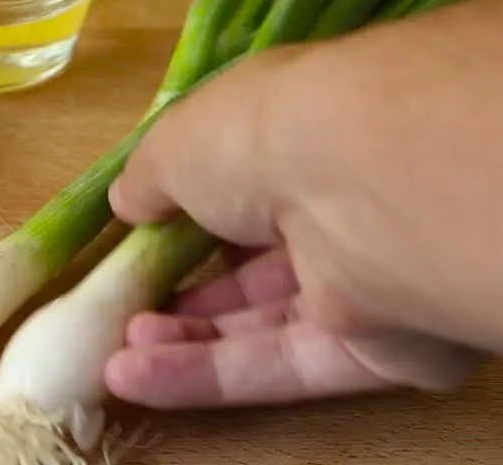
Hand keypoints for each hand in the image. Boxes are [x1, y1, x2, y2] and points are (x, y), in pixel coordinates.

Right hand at [104, 47, 481, 409]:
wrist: (367, 187)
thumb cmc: (266, 136)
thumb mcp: (178, 141)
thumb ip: (152, 175)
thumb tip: (130, 200)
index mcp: (309, 128)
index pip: (254, 171)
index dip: (195, 205)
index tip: (142, 230)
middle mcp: (346, 198)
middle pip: (263, 255)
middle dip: (190, 285)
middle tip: (127, 303)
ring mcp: (369, 276)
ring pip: (270, 318)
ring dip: (189, 335)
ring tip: (118, 348)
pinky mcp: (384, 350)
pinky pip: (288, 366)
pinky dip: (211, 373)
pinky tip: (135, 375)